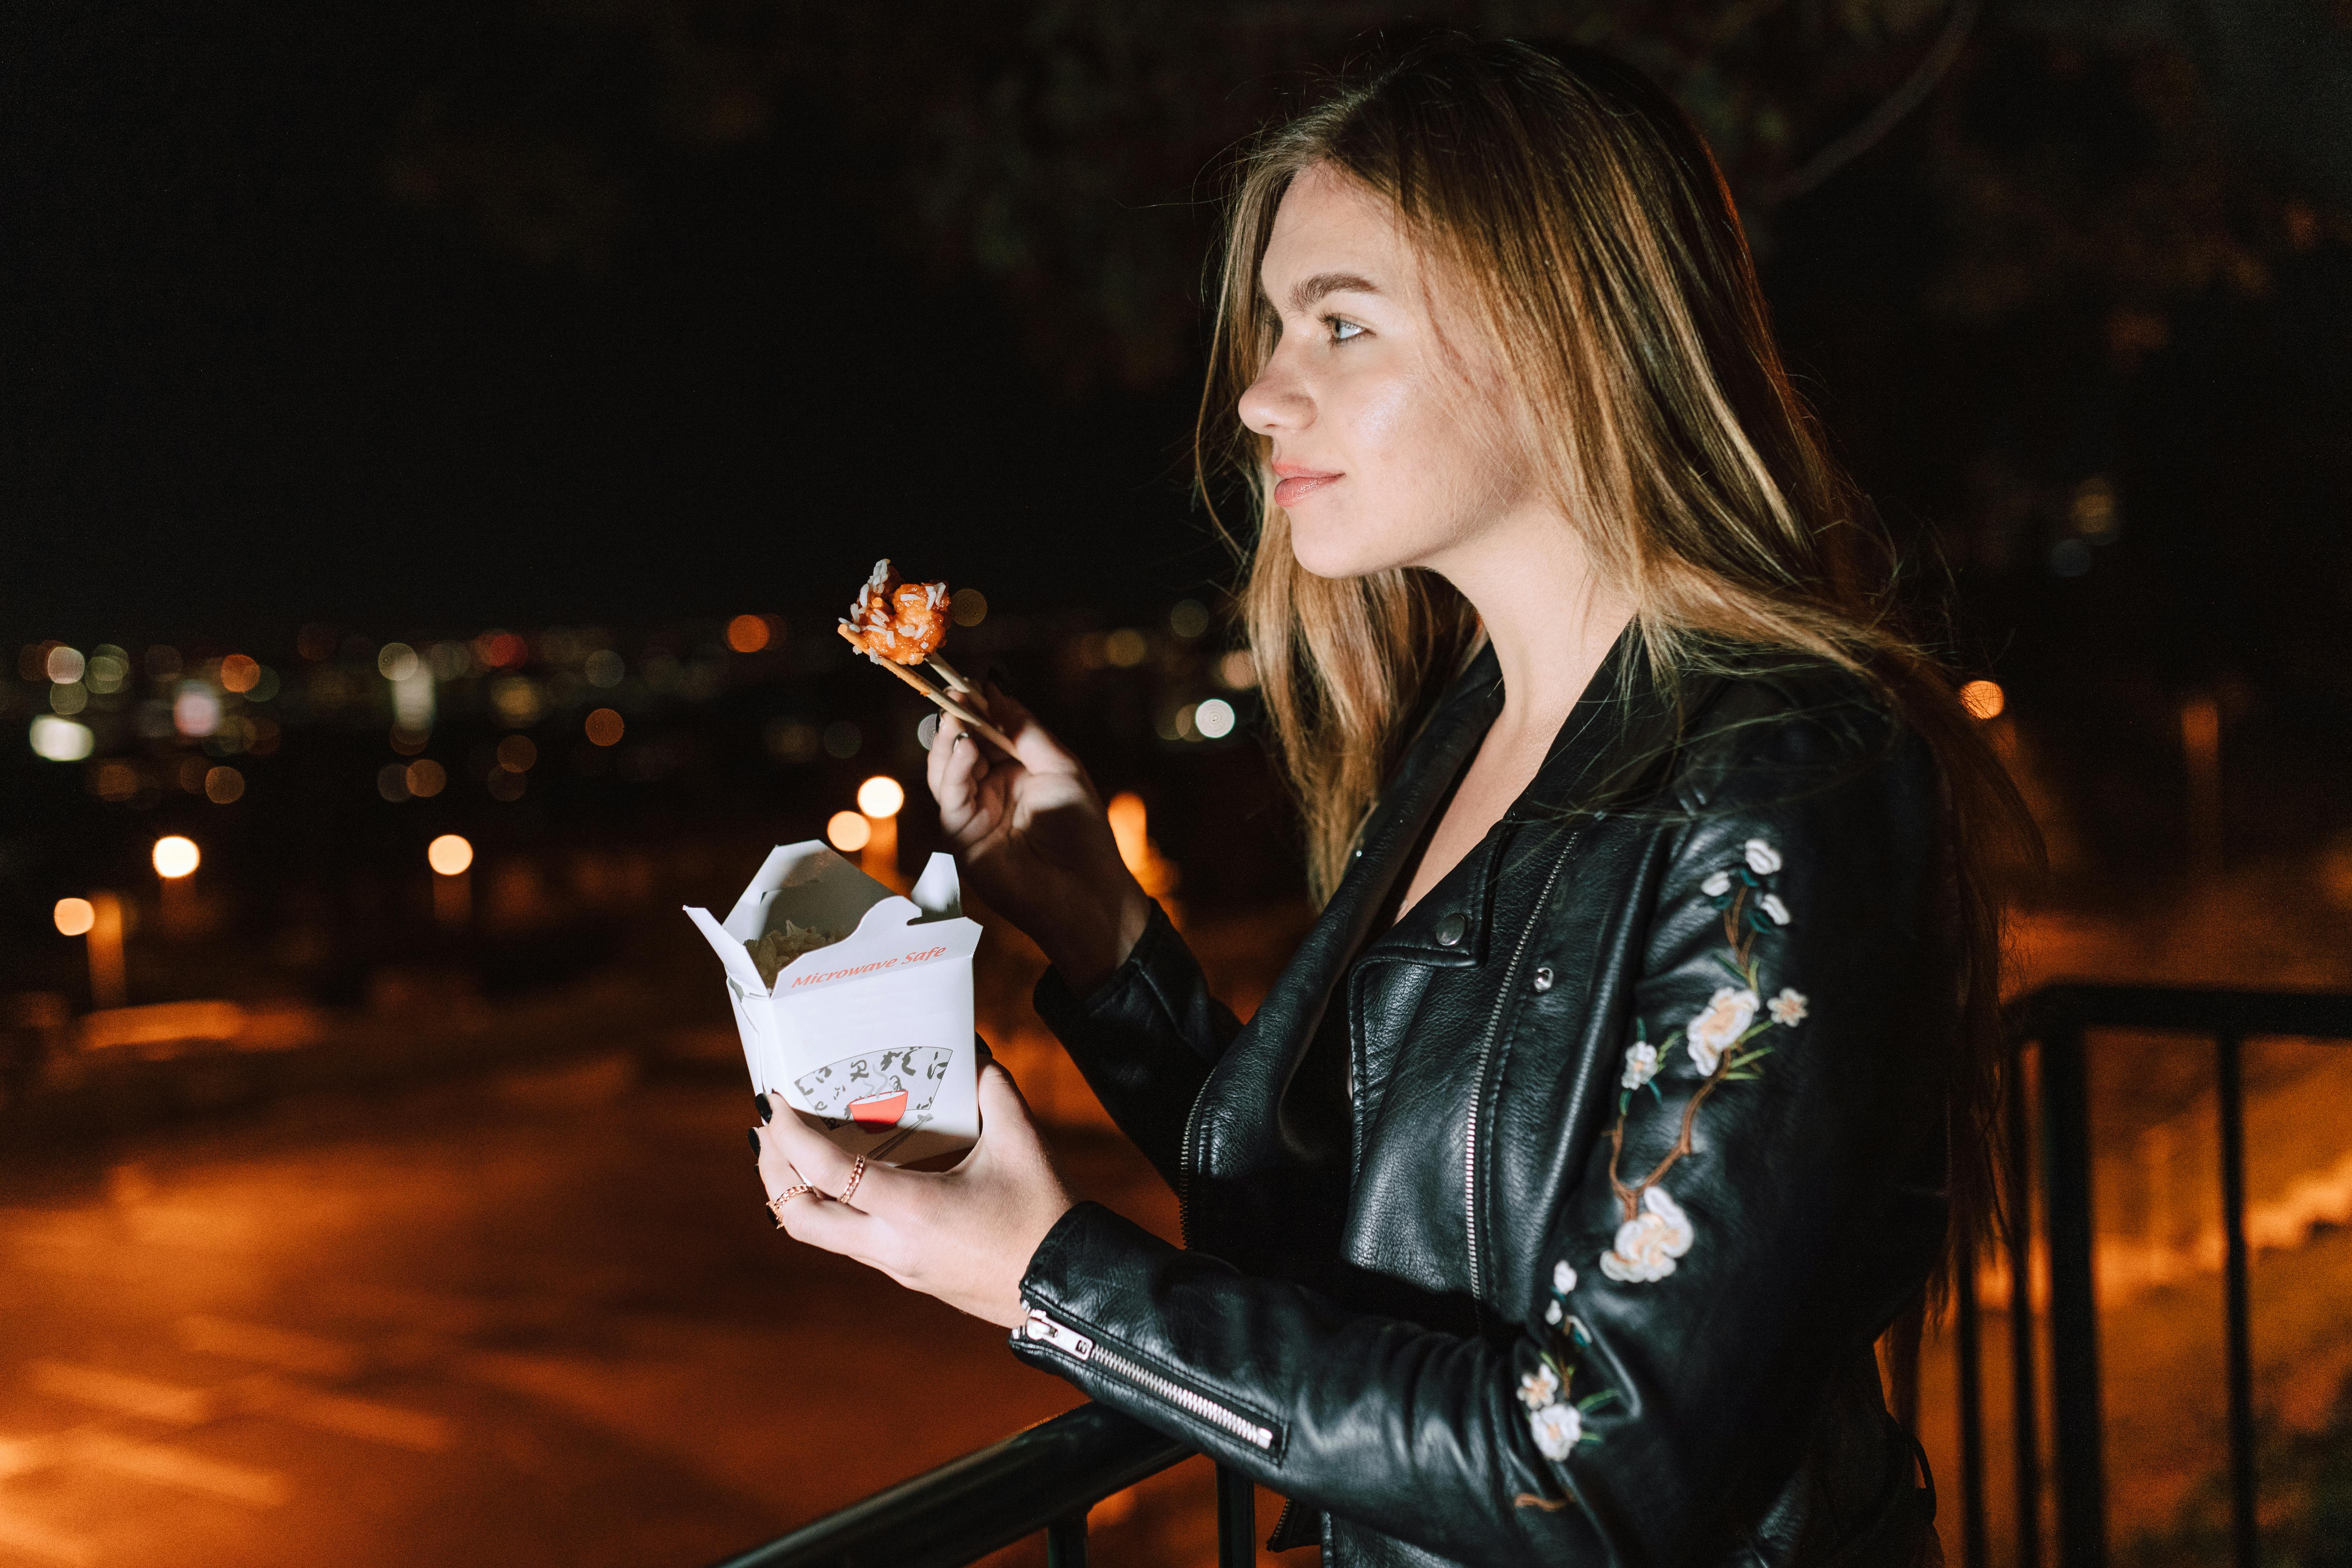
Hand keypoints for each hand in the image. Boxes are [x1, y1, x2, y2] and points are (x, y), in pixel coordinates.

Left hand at [749, 1056, 1074, 1328]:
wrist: (1068, 1291)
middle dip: (771, 1170)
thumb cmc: (1048, 1216)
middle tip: (768, 1129)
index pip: (827, 1173)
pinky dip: (832, 1206)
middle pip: (799, 1218)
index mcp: (913, 1209)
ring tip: (793, 1150)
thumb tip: (973, 1054)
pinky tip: (845, 1179)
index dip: (791, 1134)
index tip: (774, 1100)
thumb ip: (993, 1088)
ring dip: (796, 1191)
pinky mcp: (908, 1274)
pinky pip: (850, 1241)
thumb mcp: (1023, 1142)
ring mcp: (896, 1266)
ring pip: (819, 1235)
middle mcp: (892, 1245)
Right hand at [927, 682, 1151, 991]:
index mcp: (1017, 772)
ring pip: (947, 769)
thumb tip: (994, 690)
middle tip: (956, 692)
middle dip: (957, 718)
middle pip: (961, 747)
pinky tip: (967, 747)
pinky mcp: (963, 837)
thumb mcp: (1061, 767)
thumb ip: (1026, 730)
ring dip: (950, 740)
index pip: (987, 732)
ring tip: (958, 716)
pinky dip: (955, 768)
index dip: (977, 708)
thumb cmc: (1083, 832)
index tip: (969, 682)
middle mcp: (991, 791)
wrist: (1086, 893)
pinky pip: (950, 796)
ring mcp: (974, 814)